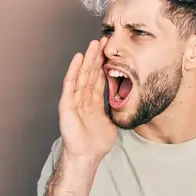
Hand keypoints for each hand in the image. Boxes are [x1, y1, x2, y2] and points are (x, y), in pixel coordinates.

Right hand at [58, 38, 116, 161]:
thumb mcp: (113, 121)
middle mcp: (84, 97)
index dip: (105, 64)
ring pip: (81, 74)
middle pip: (91, 72)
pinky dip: (73, 70)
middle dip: (97, 56)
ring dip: (87, 58)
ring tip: (93, 43)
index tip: (112, 51)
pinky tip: (78, 58)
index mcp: (94, 101)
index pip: (100, 78)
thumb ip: (117, 109)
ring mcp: (74, 99)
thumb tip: (129, 102)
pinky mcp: (67, 104)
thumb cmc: (98, 143)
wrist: (87, 155)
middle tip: (104, 40)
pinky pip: (70, 84)